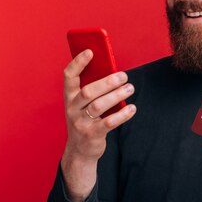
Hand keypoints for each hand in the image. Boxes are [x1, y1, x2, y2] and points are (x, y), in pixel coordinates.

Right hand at [61, 49, 136, 201]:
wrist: (80, 151)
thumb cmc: (86, 120)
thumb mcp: (84, 104)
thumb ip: (94, 89)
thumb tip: (114, 73)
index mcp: (69, 97)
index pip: (69, 76)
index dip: (78, 62)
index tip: (91, 51)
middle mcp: (72, 109)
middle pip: (88, 91)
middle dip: (107, 82)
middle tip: (124, 76)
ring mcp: (80, 123)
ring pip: (98, 106)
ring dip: (116, 96)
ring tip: (130, 88)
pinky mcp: (91, 135)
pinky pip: (108, 123)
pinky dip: (122, 114)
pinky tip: (132, 108)